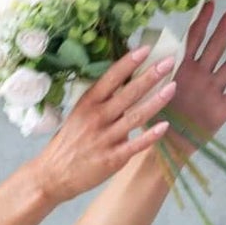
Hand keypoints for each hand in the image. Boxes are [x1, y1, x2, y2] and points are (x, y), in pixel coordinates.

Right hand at [31, 45, 178, 205]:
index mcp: (88, 104)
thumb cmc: (68, 142)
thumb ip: (100, 101)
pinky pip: (135, 145)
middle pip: (128, 93)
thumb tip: (126, 82)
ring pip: (136, 117)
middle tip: (168, 61)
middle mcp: (97, 118)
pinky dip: (150, 136)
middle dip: (150, 76)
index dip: (129, 63)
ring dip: (156, 101)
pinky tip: (164, 126)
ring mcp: (105, 139)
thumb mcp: (78, 114)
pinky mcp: (111, 159)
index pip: (111, 78)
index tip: (146, 49)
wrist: (52, 176)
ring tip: (172, 87)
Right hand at [161, 0, 225, 158]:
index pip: (195, 37)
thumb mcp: (147, 92)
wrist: (167, 147)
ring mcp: (214, 91)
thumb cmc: (154, 121)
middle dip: (225, 27)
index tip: (212, 3)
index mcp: (181, 69)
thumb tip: (147, 54)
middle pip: (216, 46)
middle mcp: (200, 76)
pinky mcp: (224, 107)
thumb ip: (152, 73)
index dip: (203, 19)